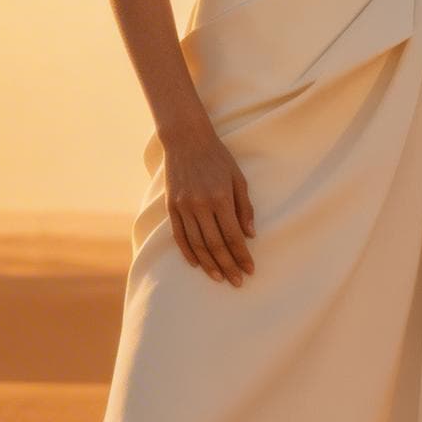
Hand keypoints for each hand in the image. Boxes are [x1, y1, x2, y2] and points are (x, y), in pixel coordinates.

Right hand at [161, 127, 255, 284]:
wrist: (186, 140)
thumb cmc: (218, 158)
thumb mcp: (238, 179)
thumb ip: (244, 207)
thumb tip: (250, 235)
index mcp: (220, 198)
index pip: (233, 236)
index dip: (242, 255)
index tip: (249, 270)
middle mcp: (200, 205)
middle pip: (215, 244)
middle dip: (228, 265)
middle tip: (237, 282)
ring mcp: (183, 207)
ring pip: (196, 244)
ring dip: (209, 264)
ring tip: (219, 277)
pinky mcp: (171, 206)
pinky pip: (179, 235)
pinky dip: (188, 252)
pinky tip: (197, 264)